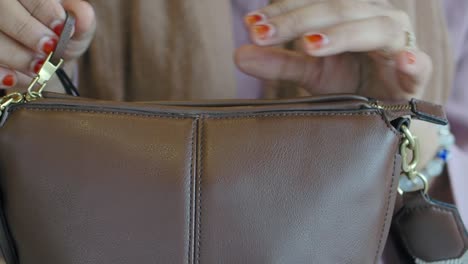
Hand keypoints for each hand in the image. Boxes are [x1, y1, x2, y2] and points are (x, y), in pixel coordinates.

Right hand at [0, 0, 95, 88]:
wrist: (44, 59)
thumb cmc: (59, 36)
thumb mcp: (75, 27)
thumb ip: (81, 18)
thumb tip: (82, 14)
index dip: (42, 8)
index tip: (60, 27)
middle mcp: (1, 6)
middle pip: (1, 9)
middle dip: (26, 30)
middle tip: (49, 49)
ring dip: (16, 55)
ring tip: (39, 67)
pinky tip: (13, 78)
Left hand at [236, 0, 431, 99]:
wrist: (383, 107)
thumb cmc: (348, 81)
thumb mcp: (311, 71)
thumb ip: (279, 62)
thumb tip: (239, 54)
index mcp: (347, 14)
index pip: (313, 2)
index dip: (283, 12)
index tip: (252, 25)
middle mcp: (373, 18)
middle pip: (337, 9)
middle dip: (298, 20)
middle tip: (263, 33)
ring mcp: (397, 42)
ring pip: (374, 27)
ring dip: (342, 34)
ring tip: (310, 45)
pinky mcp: (414, 72)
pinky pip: (417, 63)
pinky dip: (411, 62)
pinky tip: (402, 61)